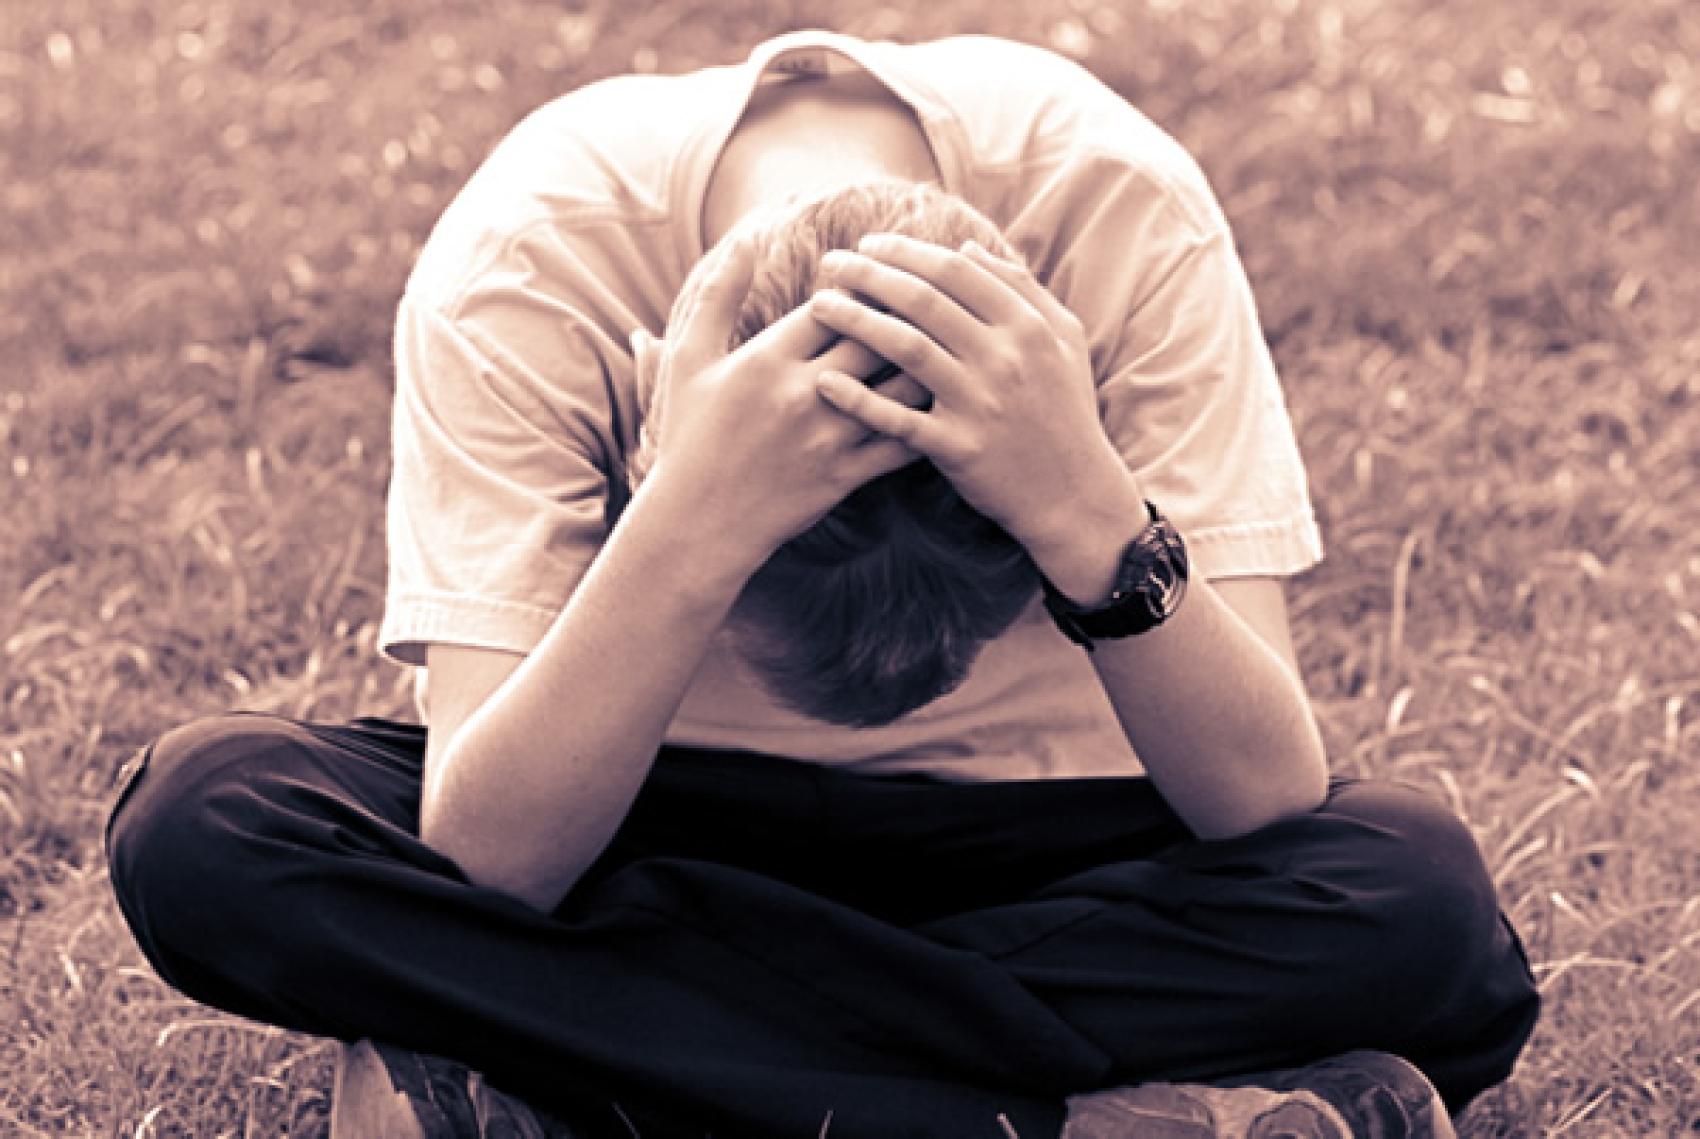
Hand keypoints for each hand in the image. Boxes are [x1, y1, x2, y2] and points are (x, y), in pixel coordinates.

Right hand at [646, 234, 924, 559]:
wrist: (698, 524)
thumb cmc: (689, 437)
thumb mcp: (690, 360)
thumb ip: (717, 297)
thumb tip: (745, 241)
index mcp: (767, 360)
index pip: (834, 304)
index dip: (862, 281)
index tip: (880, 268)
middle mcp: (804, 394)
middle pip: (877, 337)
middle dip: (908, 311)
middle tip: (933, 293)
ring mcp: (829, 438)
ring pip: (900, 387)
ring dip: (930, 360)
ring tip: (950, 338)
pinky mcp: (845, 476)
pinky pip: (902, 442)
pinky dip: (931, 418)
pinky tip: (950, 398)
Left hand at [807, 234, 1144, 585]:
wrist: (1075, 494)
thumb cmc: (1065, 410)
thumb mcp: (1063, 340)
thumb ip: (1021, 289)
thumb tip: (966, 247)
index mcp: (1026, 326)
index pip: (955, 270)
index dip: (905, 251)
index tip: (869, 244)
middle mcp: (1003, 358)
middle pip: (922, 300)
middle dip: (869, 274)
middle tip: (829, 263)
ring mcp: (979, 403)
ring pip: (905, 347)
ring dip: (855, 321)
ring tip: (819, 305)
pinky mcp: (958, 448)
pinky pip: (899, 419)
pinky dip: (859, 400)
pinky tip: (824, 382)